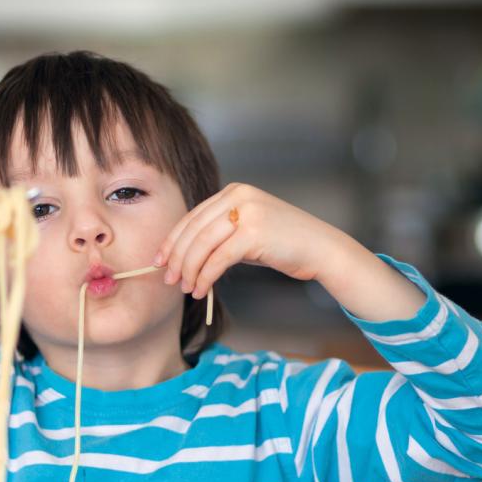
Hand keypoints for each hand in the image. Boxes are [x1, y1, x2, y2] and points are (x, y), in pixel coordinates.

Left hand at [154, 183, 351, 298]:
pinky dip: (206, 277)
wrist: (321, 249)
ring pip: (202, 245)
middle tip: (168, 279)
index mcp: (234, 191)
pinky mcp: (254, 233)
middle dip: (177, 258)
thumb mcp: (248, 230)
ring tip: (186, 288)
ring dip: (189, 270)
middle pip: (194, 230)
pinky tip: (202, 290)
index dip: (173, 240)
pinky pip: (218, 259)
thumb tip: (183, 255)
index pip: (193, 216)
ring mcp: (247, 212)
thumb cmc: (284, 244)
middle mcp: (238, 196)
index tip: (160, 259)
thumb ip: (220, 233)